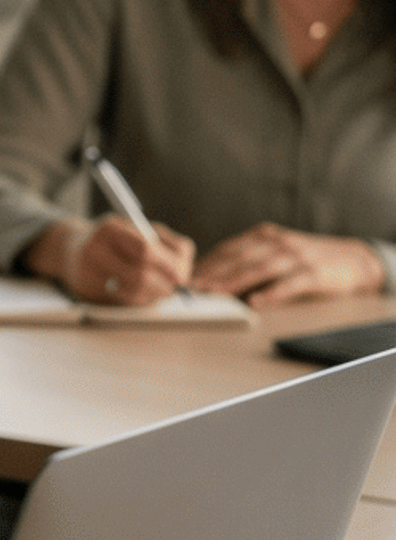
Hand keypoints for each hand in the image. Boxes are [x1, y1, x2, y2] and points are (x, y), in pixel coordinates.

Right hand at [29, 215, 194, 305]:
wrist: (72, 250)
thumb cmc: (114, 240)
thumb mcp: (135, 229)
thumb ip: (163, 244)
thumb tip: (183, 273)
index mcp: (110, 228)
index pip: (146, 249)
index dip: (168, 265)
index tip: (182, 274)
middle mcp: (95, 249)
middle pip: (140, 273)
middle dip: (164, 284)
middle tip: (175, 288)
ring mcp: (87, 272)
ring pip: (133, 292)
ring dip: (154, 295)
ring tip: (161, 290)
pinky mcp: (86, 291)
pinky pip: (122, 301)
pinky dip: (138, 300)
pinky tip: (142, 294)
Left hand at [192, 226, 385, 304]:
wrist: (353, 259)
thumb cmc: (307, 260)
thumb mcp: (278, 254)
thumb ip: (251, 262)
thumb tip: (215, 281)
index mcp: (265, 236)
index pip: (229, 249)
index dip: (207, 262)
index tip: (186, 277)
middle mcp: (278, 242)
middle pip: (240, 257)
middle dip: (213, 272)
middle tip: (192, 287)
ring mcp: (297, 256)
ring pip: (260, 268)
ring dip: (234, 281)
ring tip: (215, 293)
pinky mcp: (314, 273)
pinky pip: (289, 284)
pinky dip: (272, 293)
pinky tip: (256, 303)